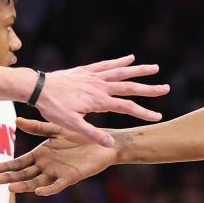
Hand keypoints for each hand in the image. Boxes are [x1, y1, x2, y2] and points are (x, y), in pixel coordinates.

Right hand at [0, 119, 117, 194]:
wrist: (102, 142)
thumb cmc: (80, 135)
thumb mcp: (56, 128)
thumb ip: (37, 127)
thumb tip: (16, 120)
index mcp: (41, 154)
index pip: (20, 162)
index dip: (7, 166)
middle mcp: (46, 166)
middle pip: (24, 174)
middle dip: (10, 178)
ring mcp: (57, 173)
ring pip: (37, 182)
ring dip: (25, 186)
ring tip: (11, 188)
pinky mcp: (70, 177)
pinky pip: (57, 185)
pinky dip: (48, 189)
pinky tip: (39, 191)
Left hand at [35, 55, 168, 146]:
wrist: (37, 88)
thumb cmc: (53, 108)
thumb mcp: (71, 125)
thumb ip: (92, 133)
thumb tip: (111, 144)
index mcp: (99, 100)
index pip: (127, 107)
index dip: (144, 112)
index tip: (158, 116)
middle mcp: (100, 86)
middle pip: (130, 86)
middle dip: (149, 88)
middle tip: (166, 88)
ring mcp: (94, 76)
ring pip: (121, 72)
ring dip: (139, 70)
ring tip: (154, 67)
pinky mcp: (86, 70)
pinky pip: (107, 64)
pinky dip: (119, 61)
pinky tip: (130, 57)